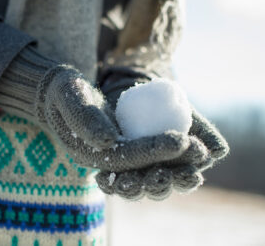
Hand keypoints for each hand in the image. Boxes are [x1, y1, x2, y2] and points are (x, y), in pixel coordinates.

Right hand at [0, 47, 192, 171]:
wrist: (62, 95)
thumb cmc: (65, 92)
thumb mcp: (70, 96)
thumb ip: (84, 118)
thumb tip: (109, 140)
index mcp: (89, 154)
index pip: (125, 158)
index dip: (154, 150)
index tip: (182, 140)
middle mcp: (104, 162)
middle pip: (141, 172)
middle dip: (172, 165)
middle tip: (200, 151)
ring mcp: (116, 158)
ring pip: (149, 170)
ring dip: (176, 166)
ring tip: (203, 153)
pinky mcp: (125, 149)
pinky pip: (151, 159)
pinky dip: (172, 156)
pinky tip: (193, 147)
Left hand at [95, 77, 228, 199]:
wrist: (141, 94)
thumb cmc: (169, 105)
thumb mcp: (186, 113)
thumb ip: (203, 132)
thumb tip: (219, 151)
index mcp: (178, 168)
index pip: (183, 180)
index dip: (185, 179)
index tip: (189, 173)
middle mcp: (155, 176)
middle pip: (158, 189)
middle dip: (158, 185)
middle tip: (159, 176)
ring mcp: (133, 175)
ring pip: (133, 189)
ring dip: (131, 188)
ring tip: (128, 182)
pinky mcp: (112, 169)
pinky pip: (109, 182)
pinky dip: (107, 183)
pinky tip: (102, 179)